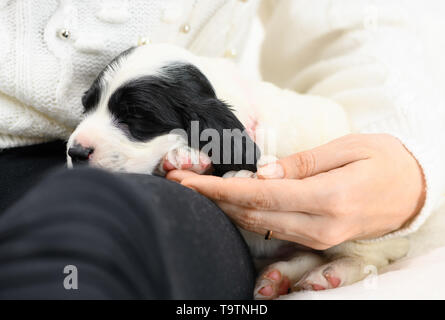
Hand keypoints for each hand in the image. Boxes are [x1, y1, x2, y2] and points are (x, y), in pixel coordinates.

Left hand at [167, 134, 425, 249]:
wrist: (416, 191)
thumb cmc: (384, 161)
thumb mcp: (347, 149)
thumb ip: (303, 164)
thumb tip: (262, 172)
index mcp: (328, 198)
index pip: (259, 195)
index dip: (218, 189)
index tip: (188, 180)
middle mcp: (320, 225)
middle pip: (252, 214)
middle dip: (211, 199)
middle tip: (179, 181)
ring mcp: (319, 238)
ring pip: (259, 226)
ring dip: (224, 209)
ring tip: (195, 191)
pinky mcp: (319, 239)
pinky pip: (274, 231)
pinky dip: (247, 217)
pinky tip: (228, 205)